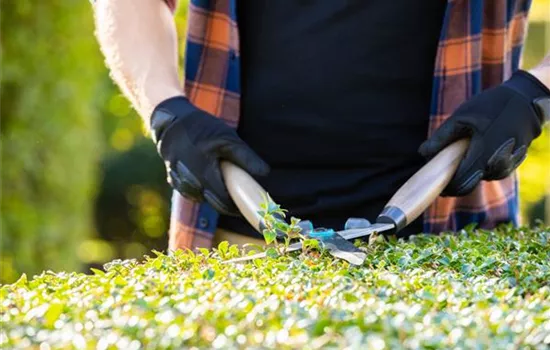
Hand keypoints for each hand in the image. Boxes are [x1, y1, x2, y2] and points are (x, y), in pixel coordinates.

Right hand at [150, 96, 269, 214]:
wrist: (171, 120)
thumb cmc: (202, 128)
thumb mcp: (227, 139)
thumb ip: (246, 158)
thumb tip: (265, 173)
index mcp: (204, 175)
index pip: (224, 202)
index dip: (238, 206)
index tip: (250, 205)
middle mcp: (190, 183)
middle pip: (214, 203)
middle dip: (229, 203)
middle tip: (242, 197)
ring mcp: (179, 183)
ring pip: (203, 198)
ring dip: (215, 195)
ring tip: (226, 183)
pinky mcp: (173, 180)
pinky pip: (192, 192)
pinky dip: (202, 189)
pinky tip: (208, 178)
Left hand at [419, 70, 549, 196]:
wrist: (526, 100)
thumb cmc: (491, 106)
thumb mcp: (461, 117)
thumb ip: (441, 137)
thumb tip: (423, 154)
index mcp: (482, 155)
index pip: (460, 183)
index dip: (445, 186)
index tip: (435, 183)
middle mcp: (497, 165)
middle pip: (469, 185)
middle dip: (454, 182)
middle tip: (442, 173)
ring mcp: (507, 166)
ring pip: (481, 178)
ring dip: (469, 172)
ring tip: (463, 153)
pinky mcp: (513, 163)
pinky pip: (492, 172)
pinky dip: (482, 166)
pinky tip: (479, 150)